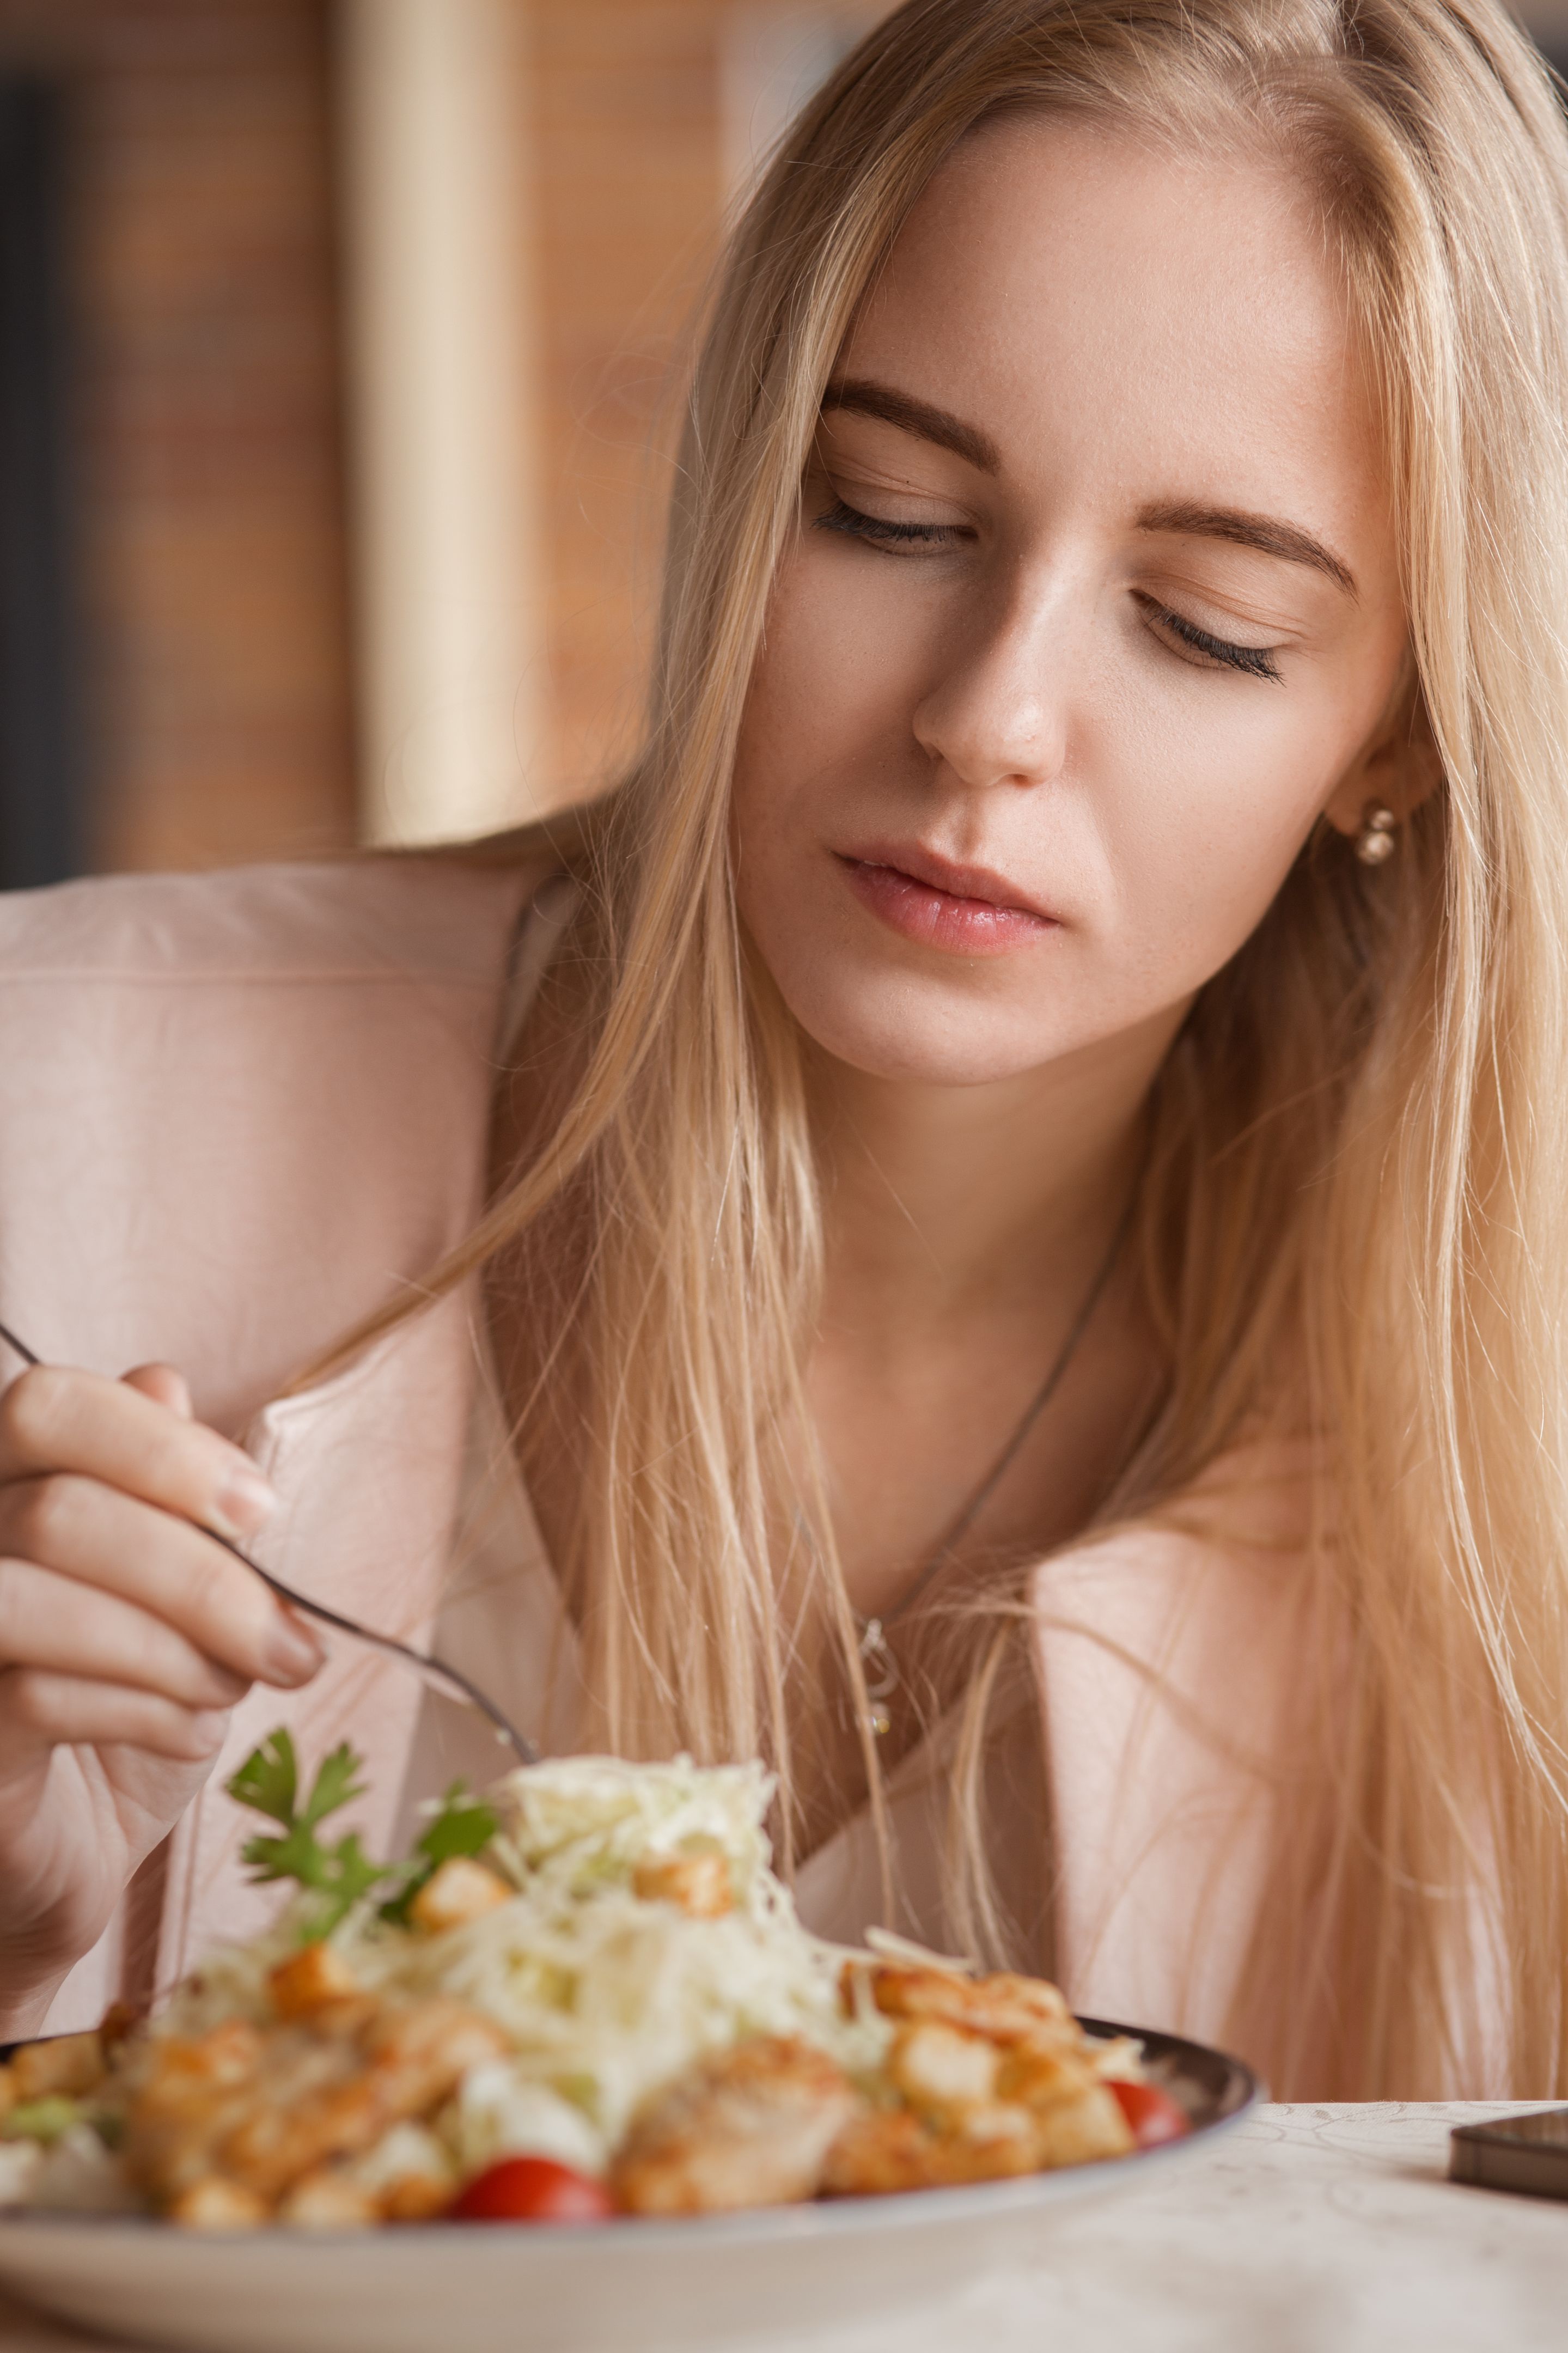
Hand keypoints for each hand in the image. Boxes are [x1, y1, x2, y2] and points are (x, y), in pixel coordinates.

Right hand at [0, 1362, 324, 2029]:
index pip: (50, 1404)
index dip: (161, 1448)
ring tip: (239, 1688)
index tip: (261, 1513)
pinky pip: (38, 1692)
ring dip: (180, 1648)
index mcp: (5, 1482)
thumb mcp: (167, 1588)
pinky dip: (148, 1709)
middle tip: (292, 1645)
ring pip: (46, 1593)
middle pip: (65, 1509)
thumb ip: (163, 1489)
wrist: (63, 1855)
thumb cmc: (120, 1702)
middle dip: (206, 1579)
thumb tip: (165, 1382)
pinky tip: (196, 1731)